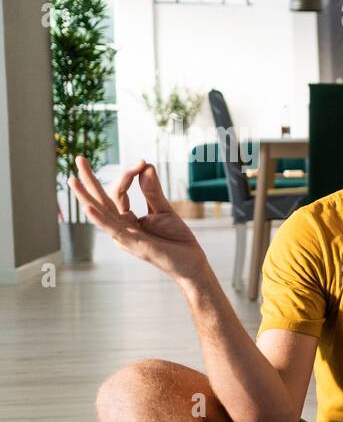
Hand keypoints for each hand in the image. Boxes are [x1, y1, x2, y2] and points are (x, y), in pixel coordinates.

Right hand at [68, 156, 208, 281]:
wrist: (192, 262)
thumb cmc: (177, 239)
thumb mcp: (164, 210)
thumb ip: (152, 191)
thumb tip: (146, 165)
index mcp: (127, 219)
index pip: (119, 192)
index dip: (128, 174)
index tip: (142, 162)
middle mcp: (121, 227)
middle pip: (101, 200)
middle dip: (89, 180)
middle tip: (79, 158)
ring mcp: (124, 236)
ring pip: (101, 213)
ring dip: (86, 196)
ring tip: (72, 179)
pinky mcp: (132, 244)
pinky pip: (113, 230)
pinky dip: (100, 218)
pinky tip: (88, 207)